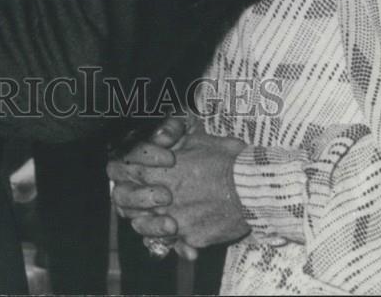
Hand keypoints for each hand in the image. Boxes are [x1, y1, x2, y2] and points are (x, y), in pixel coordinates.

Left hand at [108, 118, 250, 249]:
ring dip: (149, 221)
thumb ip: (172, 142)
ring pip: (147, 226)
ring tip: (160, 216)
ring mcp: (176, 221)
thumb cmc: (227, 159)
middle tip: (141, 196)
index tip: (131, 173)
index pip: (128, 172)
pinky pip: (174, 243)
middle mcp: (164, 198)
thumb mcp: (196, 141)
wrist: (254, 188)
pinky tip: (182, 230)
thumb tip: (161, 139)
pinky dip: (175, 239)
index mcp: (162, 171)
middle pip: (129, 203)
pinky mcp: (192, 238)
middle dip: (133, 199)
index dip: (126, 172)